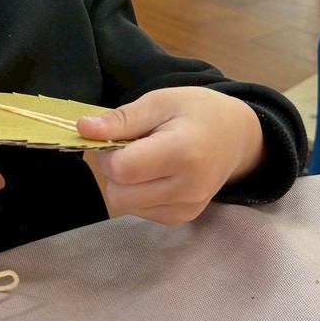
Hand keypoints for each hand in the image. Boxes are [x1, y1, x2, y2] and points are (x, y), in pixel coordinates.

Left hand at [76, 88, 263, 224]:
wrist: (236, 137)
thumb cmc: (197, 112)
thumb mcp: (160, 102)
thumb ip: (121, 119)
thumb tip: (83, 129)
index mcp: (183, 152)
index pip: (123, 169)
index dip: (108, 153)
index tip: (117, 136)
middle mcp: (188, 188)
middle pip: (118, 195)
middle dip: (112, 171)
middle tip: (127, 148)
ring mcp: (186, 208)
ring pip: (125, 206)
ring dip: (122, 184)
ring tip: (144, 159)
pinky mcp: (182, 219)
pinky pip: (139, 212)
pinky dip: (136, 194)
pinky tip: (154, 175)